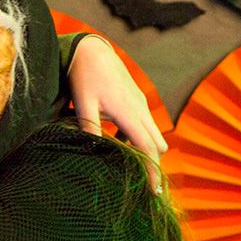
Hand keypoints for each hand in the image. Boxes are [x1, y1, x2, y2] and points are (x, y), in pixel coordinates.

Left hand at [68, 36, 167, 187]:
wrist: (90, 49)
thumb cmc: (84, 75)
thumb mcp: (83, 102)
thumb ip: (89, 126)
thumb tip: (94, 150)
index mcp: (129, 112)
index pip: (148, 148)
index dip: (153, 170)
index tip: (154, 191)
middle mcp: (140, 109)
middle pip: (157, 144)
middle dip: (152, 162)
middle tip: (139, 181)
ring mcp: (140, 103)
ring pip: (153, 133)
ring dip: (145, 147)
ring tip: (125, 161)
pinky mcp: (137, 98)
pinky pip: (145, 123)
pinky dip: (138, 135)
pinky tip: (117, 139)